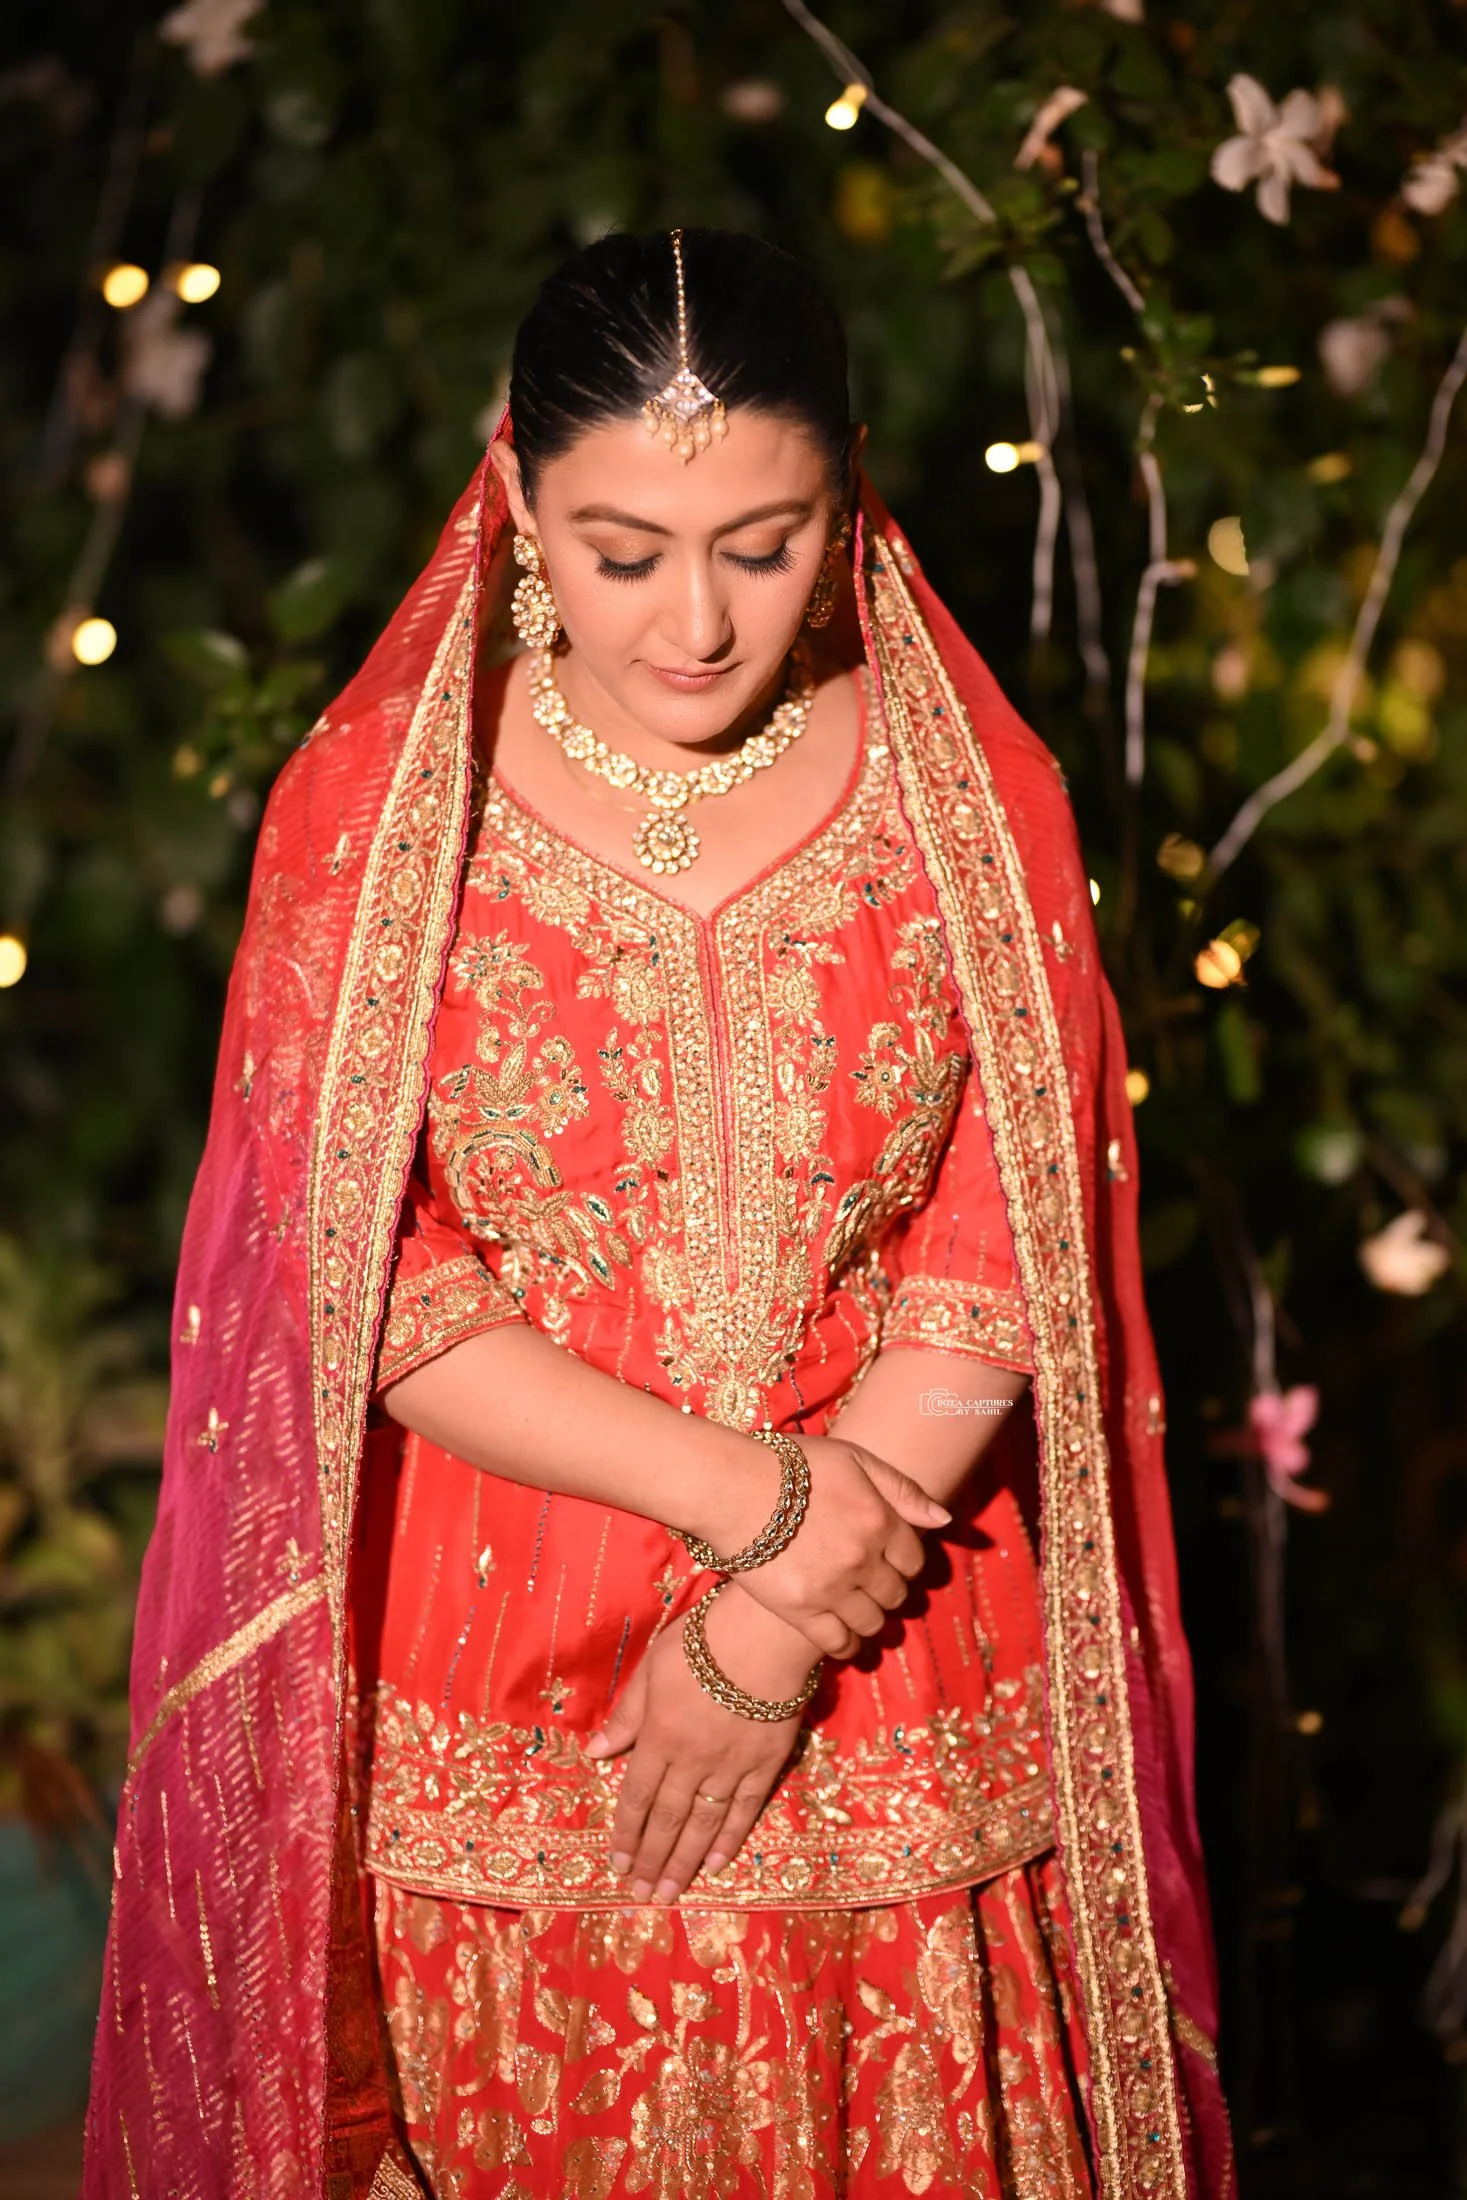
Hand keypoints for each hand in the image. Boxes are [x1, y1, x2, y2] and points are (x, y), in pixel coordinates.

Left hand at [586, 1588, 810, 1901]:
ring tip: (669, 1892)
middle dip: (650, 1860)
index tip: (616, 1865)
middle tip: (640, 1895)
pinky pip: (743, 1810)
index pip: (636, 1797)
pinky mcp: (764, 1765)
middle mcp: (691, 1762)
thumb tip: (595, 1753)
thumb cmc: (701, 1644)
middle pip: (667, 1820)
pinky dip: (729, 1839)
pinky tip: (716, 1863)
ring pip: (702, 1825)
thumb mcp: (651, 1670)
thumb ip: (627, 1716)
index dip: (625, 1833)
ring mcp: (730, 1768)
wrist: (764, 1636)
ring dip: (683, 1862)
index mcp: (659, 1739)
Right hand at [728, 1434, 947, 1659]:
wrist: (731, 1487)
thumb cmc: (792, 1465)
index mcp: (879, 1520)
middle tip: (872, 1585)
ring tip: (857, 1609)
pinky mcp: (800, 1610)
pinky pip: (838, 1643)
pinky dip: (847, 1646)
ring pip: (872, 1622)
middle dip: (888, 1591)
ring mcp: (832, 1587)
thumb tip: (944, 1520)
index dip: (904, 1562)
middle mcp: (863, 1558)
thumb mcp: (853, 1459)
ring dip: (871, 1619)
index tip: (890, 1561)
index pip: (913, 1559)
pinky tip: (843, 1639)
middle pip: (895, 1594)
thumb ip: (902, 1489)